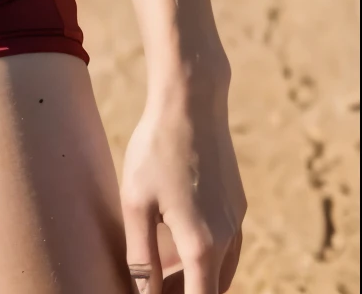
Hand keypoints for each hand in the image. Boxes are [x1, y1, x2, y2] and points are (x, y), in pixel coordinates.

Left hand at [121, 83, 245, 293]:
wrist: (192, 100)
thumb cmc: (157, 148)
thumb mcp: (136, 203)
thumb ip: (140, 258)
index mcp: (203, 246)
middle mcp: (228, 238)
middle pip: (210, 289)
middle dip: (182, 292)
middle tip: (151, 287)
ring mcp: (236, 219)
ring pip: (220, 268)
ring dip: (194, 278)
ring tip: (160, 272)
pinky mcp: (237, 202)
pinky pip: (225, 244)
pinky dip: (204, 255)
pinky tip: (176, 238)